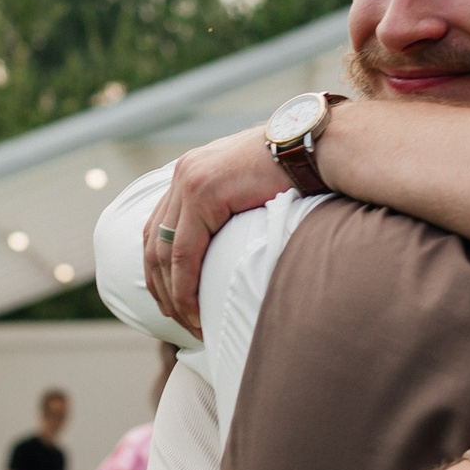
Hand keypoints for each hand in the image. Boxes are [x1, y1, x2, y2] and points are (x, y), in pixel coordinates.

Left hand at [144, 125, 282, 336]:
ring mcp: (189, 181)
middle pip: (153, 242)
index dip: (161, 271)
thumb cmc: (298, 171)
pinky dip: (185, 286)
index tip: (173, 304)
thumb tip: (231, 248)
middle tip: (178, 321)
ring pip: (164, 252)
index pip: (159, 229)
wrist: (316, 145)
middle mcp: (183, 174)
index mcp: (191, 173)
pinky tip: (194, 309)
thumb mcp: (253, 190)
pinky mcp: (203, 192)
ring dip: (172, 294)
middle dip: (161, 288)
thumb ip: (232, 210)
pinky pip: (184, 252)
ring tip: (190, 324)